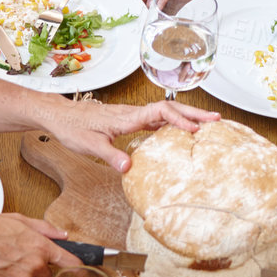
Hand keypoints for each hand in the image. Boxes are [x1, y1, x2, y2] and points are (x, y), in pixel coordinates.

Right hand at [0, 213, 78, 276]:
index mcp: (40, 245)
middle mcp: (34, 264)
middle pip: (48, 275)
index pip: (69, 261)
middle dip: (39, 269)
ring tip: (7, 265)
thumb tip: (62, 234)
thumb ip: (45, 228)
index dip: (79, 268)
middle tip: (21, 259)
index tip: (84, 273)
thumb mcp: (18, 220)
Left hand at [47, 98, 220, 170]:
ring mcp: (131, 115)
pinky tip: (179, 130)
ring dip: (186, 116)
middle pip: (169, 108)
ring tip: (206, 124)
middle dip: (194, 114)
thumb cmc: (72, 127)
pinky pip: (156, 118)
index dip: (179, 120)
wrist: (59, 115)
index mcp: (126, 117)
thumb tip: (128, 168)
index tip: (195, 130)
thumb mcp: (89, 145)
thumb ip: (109, 155)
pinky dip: (173, 121)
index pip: (160, 112)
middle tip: (217, 119)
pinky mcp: (128, 120)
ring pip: (164, 112)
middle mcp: (132, 113)